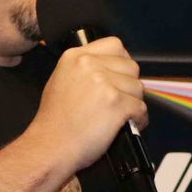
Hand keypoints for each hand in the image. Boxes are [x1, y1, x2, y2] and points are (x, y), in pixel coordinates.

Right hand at [27, 37, 145, 175]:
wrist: (51, 146)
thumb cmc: (55, 122)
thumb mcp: (60, 81)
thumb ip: (83, 70)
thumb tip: (109, 69)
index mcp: (76, 57)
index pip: (115, 45)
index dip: (121, 63)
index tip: (119, 77)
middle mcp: (90, 64)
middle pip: (130, 66)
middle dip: (128, 85)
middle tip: (118, 101)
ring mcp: (104, 82)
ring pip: (138, 87)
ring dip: (133, 103)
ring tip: (119, 116)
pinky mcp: (116, 102)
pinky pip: (141, 107)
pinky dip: (138, 119)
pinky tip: (126, 125)